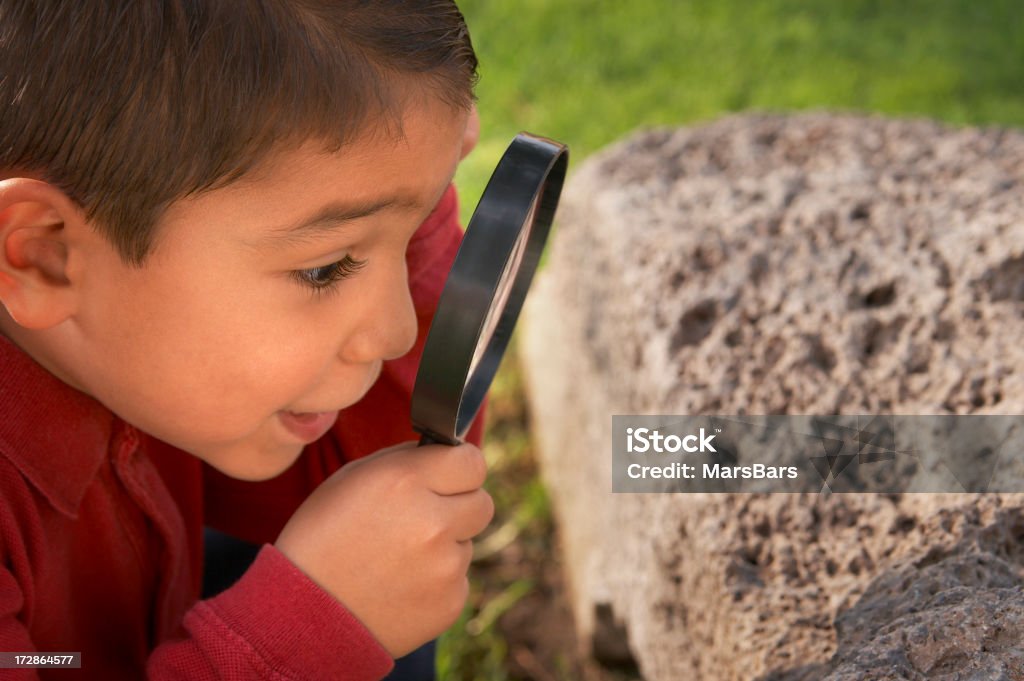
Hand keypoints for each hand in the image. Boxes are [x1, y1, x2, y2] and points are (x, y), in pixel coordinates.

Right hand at [275, 441, 493, 656]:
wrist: (304, 616)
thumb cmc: (321, 538)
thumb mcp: (351, 480)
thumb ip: (405, 462)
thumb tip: (441, 456)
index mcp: (405, 481)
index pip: (472, 462)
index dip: (461, 466)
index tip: (451, 473)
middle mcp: (433, 521)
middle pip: (483, 502)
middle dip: (460, 505)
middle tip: (426, 517)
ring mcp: (445, 566)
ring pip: (467, 542)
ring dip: (444, 545)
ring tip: (397, 559)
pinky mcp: (450, 602)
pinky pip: (457, 579)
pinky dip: (436, 580)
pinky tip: (400, 585)